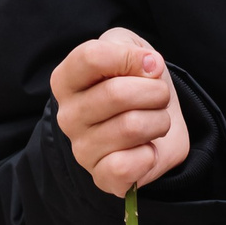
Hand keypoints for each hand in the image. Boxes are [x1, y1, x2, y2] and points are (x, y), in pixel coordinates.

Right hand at [52, 27, 189, 196]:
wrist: (156, 120)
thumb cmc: (136, 81)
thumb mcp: (128, 47)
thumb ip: (128, 46)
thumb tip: (148, 66)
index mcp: (65, 80)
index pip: (91, 57)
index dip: (130, 57)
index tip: (151, 65)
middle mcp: (67, 116)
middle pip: (116, 93)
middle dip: (155, 91)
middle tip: (159, 96)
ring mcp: (82, 150)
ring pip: (130, 127)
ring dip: (159, 121)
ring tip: (155, 121)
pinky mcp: (101, 178)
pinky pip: (126, 166)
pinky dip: (148, 156)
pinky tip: (147, 149)